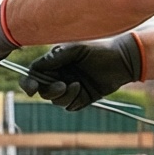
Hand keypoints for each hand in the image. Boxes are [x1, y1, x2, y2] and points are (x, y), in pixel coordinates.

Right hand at [18, 34, 142, 111]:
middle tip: (62, 85)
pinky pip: (69, 106)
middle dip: (49, 90)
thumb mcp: (76, 48)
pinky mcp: (82, 98)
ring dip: (63, 96)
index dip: (28, 83)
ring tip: (78, 85)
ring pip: (55, 100)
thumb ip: (55, 56)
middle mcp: (60, 76)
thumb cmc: (100, 48)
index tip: (32, 88)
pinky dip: (72, 100)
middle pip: (42, 90)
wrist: (125, 59)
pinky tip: (83, 90)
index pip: (34, 74)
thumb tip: (35, 67)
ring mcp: (71, 88)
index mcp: (55, 63)